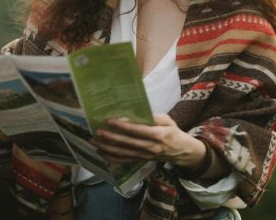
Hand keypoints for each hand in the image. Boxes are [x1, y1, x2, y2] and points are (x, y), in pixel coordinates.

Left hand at [91, 113, 208, 169]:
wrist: (181, 151)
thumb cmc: (173, 132)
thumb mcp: (168, 120)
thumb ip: (154, 117)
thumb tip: (136, 115)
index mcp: (158, 135)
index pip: (138, 130)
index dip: (123, 126)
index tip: (110, 120)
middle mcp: (150, 147)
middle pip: (127, 143)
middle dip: (111, 137)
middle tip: (97, 132)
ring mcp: (145, 156)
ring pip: (123, 153)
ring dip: (107, 148)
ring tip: (94, 142)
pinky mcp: (141, 161)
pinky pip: (124, 161)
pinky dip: (112, 158)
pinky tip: (101, 153)